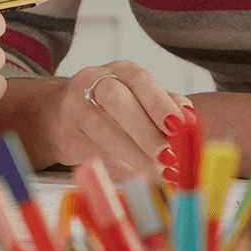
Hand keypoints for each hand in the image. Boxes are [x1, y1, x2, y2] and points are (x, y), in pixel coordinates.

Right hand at [39, 60, 192, 180]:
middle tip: (168, 155)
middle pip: (117, 100)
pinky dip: (119, 170)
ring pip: (103, 129)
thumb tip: (190, 122)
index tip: (178, 126)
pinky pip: (94, 154)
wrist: (60, 116)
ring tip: (158, 172)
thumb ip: (166, 107)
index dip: (159, 103)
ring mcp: (76, 108)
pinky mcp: (66, 135)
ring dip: (133, 153)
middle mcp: (95, 82)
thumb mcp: (141, 100)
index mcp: (122, 71)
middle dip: (145, 130)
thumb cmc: (112, 109)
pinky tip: (138, 179)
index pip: (141, 81)